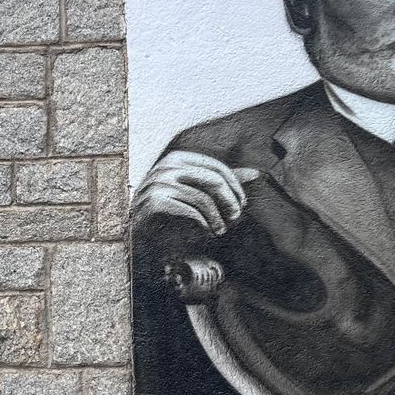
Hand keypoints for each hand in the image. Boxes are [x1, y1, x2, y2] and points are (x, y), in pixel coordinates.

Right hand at [132, 151, 260, 235]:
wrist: (138, 234)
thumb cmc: (170, 213)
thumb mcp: (197, 194)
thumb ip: (222, 183)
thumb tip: (255, 174)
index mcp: (177, 159)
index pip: (216, 167)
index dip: (234, 186)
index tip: (241, 204)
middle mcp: (166, 167)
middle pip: (213, 181)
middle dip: (230, 202)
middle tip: (235, 219)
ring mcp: (158, 184)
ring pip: (204, 200)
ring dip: (218, 219)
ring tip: (219, 230)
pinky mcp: (155, 203)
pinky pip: (191, 213)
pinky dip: (203, 226)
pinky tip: (205, 233)